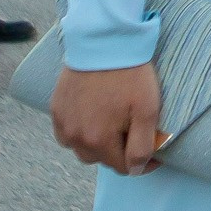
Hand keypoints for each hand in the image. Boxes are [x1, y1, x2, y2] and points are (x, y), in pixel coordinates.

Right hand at [51, 58, 163, 176]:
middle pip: (100, 159)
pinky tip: (91, 115)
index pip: (123, 168)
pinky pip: (66, 133)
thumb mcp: (147, 111)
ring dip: (96, 143)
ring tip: (110, 123)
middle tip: (131, 130)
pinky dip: (79, 131)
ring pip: (81, 148)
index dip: (142, 163)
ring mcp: (63, 123)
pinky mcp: (56, 108)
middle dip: (118, 152)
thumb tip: (137, 170)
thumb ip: (142, 146)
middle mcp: (76, 137)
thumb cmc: (129, 75)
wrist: (103, 41)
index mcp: (99, 141)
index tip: (154, 151)